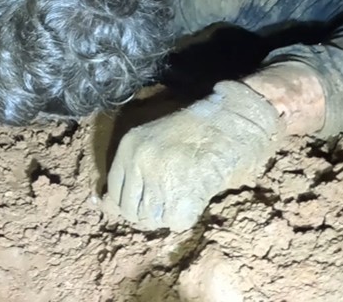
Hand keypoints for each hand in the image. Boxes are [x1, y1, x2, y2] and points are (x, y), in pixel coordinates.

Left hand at [103, 80, 280, 231]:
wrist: (234, 119)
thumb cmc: (199, 127)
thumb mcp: (156, 137)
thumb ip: (136, 166)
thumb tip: (109, 205)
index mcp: (129, 145)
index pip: (114, 191)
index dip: (129, 204)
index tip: (143, 206)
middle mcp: (140, 160)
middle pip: (131, 210)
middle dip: (148, 214)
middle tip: (167, 205)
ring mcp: (160, 176)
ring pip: (152, 219)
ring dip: (168, 215)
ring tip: (183, 198)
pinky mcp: (182, 191)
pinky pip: (176, 222)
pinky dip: (187, 217)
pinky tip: (196, 200)